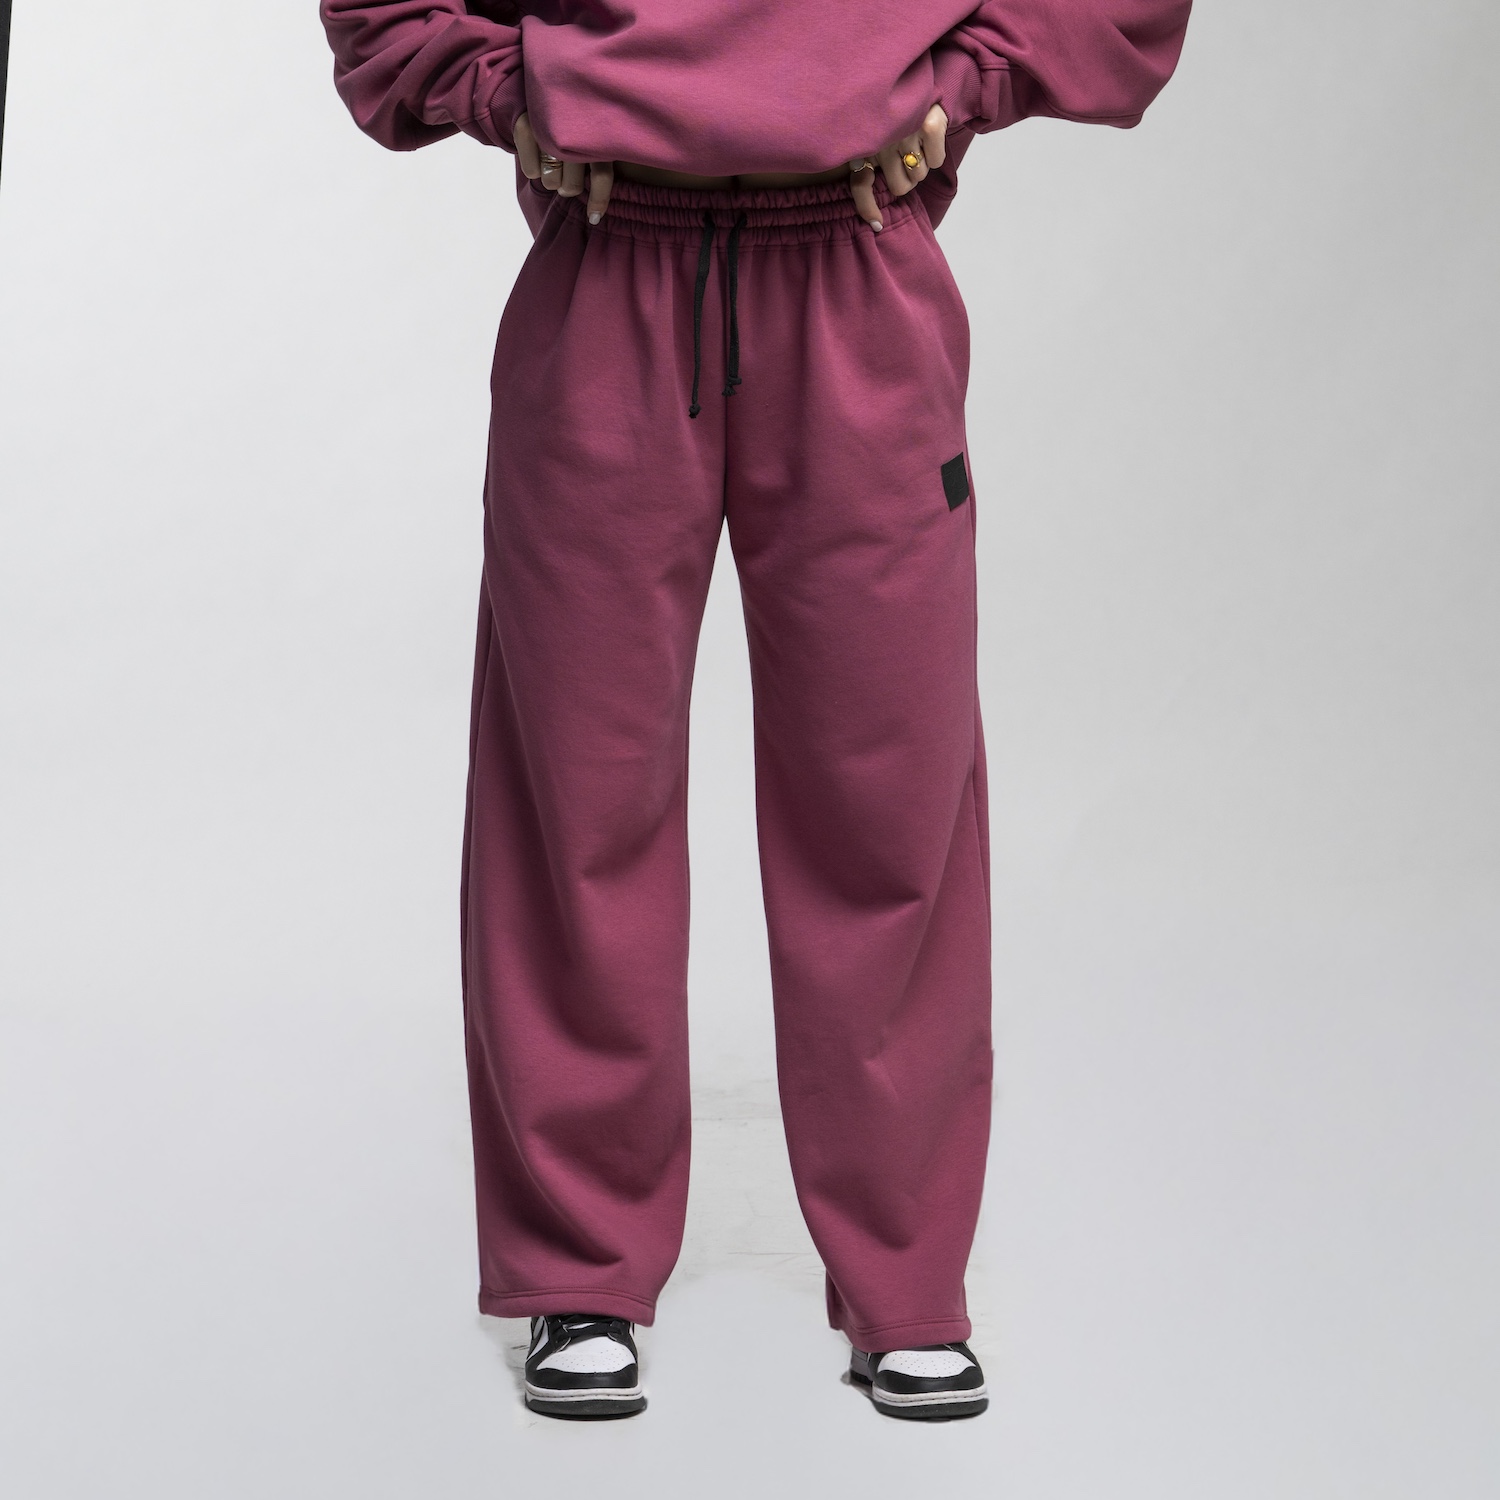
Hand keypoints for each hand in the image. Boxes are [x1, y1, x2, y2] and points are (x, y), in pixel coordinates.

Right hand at [514, 112, 615, 222]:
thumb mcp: (597, 129)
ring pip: (551, 181)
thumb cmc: (575, 117)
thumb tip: (600, 205)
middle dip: (569, 186)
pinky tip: (536, 160)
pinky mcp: (526, 126)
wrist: (542, 84)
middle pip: (572, 185)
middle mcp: (574, 126)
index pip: (601, 175)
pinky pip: (532, 173)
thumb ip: (605, 155)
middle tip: (566, 173)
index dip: (598, 200)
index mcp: (598, 128)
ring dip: (552, 179)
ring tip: (552, 163)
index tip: (593, 218)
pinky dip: (533, 172)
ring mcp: (548, 127)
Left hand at [848, 104, 947, 231]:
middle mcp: (882, 139)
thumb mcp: (866, 147)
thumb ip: (863, 184)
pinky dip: (935, 154)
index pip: (860, 185)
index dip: (868, 208)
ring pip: (919, 175)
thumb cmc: (886, 121)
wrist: (909, 77)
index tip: (877, 223)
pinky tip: (926, 136)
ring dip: (920, 165)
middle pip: (900, 188)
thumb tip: (876, 225)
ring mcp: (906, 131)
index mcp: (862, 144)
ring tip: (913, 143)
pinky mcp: (929, 125)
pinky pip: (936, 162)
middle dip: (904, 177)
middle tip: (903, 159)